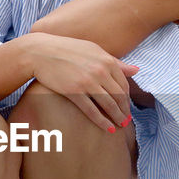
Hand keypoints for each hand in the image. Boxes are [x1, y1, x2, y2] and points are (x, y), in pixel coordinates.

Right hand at [22, 33, 138, 131]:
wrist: (41, 52)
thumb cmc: (67, 49)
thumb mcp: (93, 50)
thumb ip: (115, 62)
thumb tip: (137, 70)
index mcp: (107, 60)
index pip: (124, 84)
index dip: (127, 98)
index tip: (127, 106)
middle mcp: (100, 71)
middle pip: (119, 96)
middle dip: (124, 110)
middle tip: (126, 120)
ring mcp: (87, 82)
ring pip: (109, 104)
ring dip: (117, 117)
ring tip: (120, 125)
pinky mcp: (74, 91)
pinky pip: (92, 110)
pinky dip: (102, 121)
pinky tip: (108, 128)